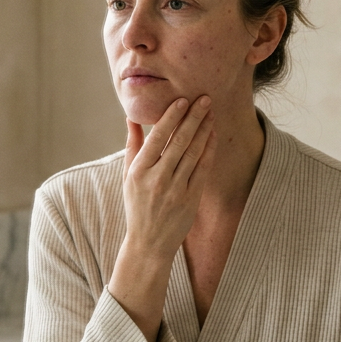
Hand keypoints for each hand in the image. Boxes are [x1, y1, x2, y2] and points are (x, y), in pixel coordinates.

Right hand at [122, 96, 215, 260]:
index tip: (182, 100)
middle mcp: (157, 179)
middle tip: (204, 98)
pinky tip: (212, 134)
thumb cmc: (136, 205)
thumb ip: (132, 145)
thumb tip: (132, 117)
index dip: (171, 117)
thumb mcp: (128, 176)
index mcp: (139, 171)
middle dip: (193, 118)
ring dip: (204, 130)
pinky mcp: (191, 199)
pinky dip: (209, 150)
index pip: (158, 138)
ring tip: (211, 112)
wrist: (149, 243)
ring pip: (193, 153)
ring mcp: (176, 189)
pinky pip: (202, 169)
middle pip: (179, 142)